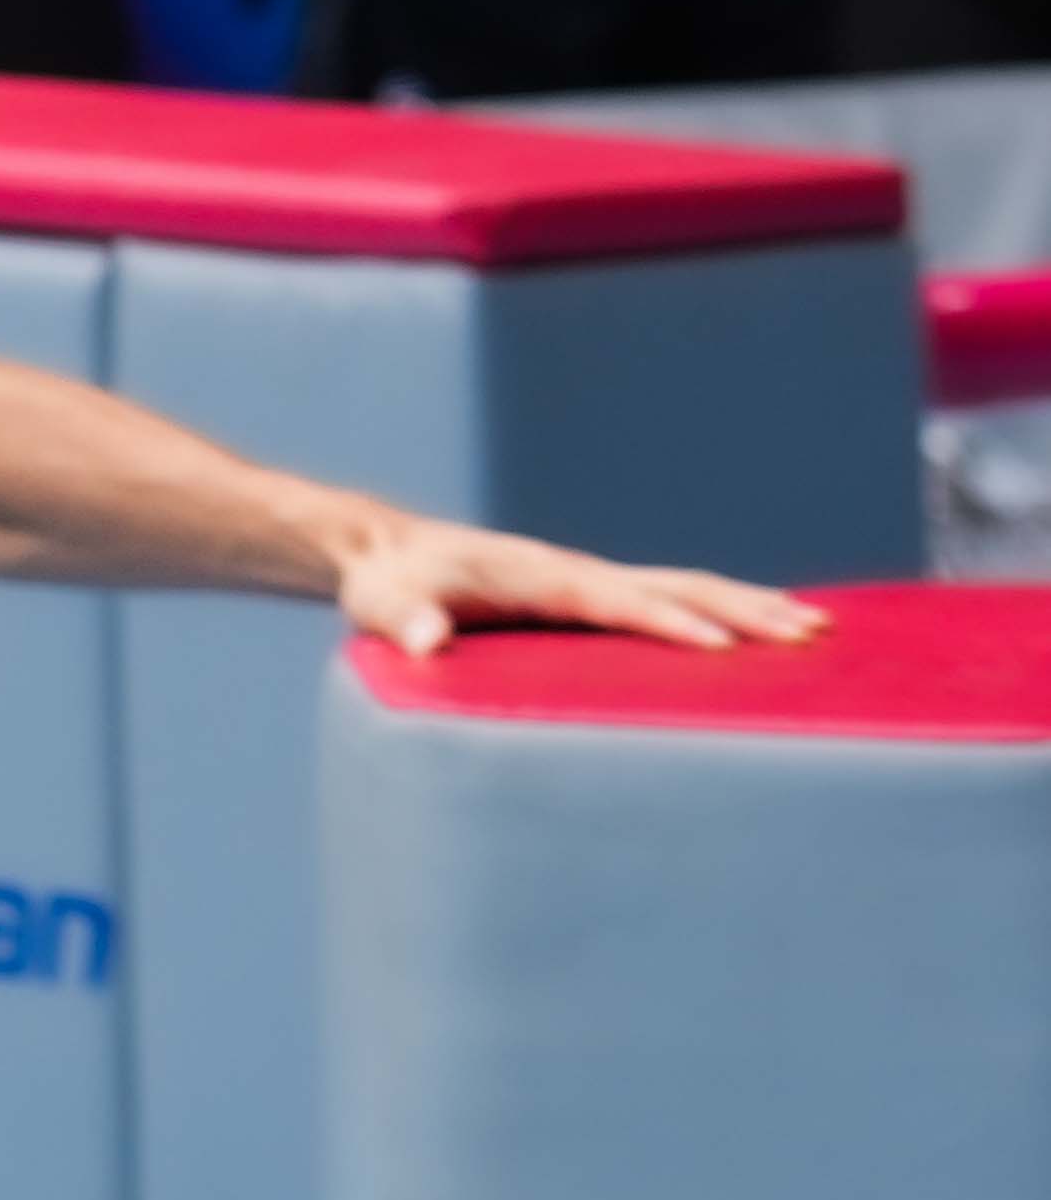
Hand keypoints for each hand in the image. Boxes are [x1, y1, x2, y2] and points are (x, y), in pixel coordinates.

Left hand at [329, 515, 829, 657]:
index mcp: (540, 576)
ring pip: (685, 587)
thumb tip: (421, 641)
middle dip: (741, 609)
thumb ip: (403, 620)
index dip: (665, 623)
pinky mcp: (590, 596)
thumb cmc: (386, 583)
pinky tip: (758, 631)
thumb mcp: (382, 602)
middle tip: (809, 634)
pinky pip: (666, 600)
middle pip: (677, 585)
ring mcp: (590, 581)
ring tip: (816, 627)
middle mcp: (577, 572)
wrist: (386, 553)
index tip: (719, 646)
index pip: (617, 602)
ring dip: (748, 605)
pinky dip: (719, 610)